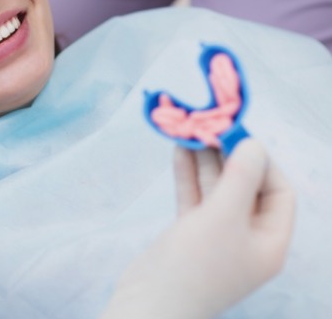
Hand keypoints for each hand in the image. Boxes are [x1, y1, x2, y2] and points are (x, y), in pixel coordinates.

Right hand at [100, 139, 294, 318]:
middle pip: (246, 187)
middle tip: (212, 127)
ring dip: (205, 161)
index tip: (239, 136)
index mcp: (269, 241)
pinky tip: (179, 150)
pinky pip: (194, 198)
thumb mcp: (223, 216)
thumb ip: (241, 177)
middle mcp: (247, 237)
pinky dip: (187, 175)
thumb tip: (254, 143)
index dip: (263, 162)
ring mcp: (216, 236)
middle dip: (230, 156)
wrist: (148, 305)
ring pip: (216, 190)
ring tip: (193, 131)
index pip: (279, 192)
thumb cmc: (195, 264)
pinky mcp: (189, 234)